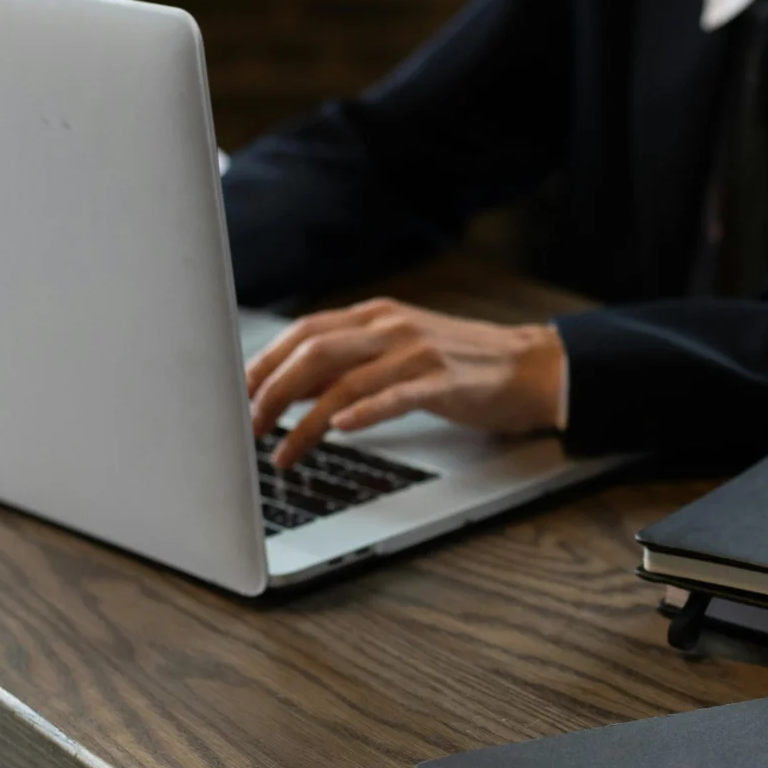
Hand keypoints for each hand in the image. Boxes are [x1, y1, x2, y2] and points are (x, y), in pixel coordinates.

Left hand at [246, 298, 565, 469]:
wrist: (532, 367)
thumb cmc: (463, 366)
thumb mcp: (399, 352)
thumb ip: (350, 364)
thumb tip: (293, 389)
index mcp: (376, 315)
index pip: (303, 331)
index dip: (263, 363)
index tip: (235, 394)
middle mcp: (391, 327)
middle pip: (313, 352)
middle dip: (271, 392)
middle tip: (247, 427)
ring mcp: (417, 353)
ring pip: (344, 382)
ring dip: (305, 422)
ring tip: (282, 452)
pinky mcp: (443, 383)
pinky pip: (396, 396)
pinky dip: (364, 412)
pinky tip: (341, 429)